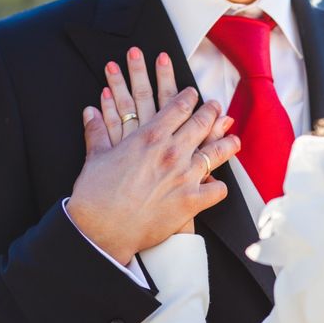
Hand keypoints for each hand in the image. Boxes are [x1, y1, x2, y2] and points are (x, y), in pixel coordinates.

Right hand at [68, 84, 240, 264]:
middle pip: (201, 123)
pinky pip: (217, 189)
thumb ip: (96, 131)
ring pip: (216, 152)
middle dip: (211, 112)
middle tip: (216, 107)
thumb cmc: (96, 194)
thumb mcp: (96, 156)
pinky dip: (219, 186)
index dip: (188, 98)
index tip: (193, 94)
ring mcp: (185, 176)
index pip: (178, 107)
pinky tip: (217, 184)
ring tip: (234, 139)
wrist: (102, 228)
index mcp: (150, 136)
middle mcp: (172, 151)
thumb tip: (89, 112)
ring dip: (227, 143)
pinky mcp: (192, 201)